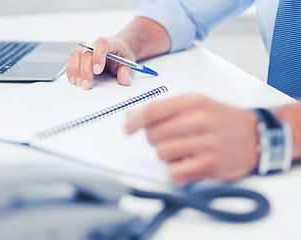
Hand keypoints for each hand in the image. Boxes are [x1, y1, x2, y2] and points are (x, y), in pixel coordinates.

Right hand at [66, 37, 135, 89]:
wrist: (118, 48)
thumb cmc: (121, 54)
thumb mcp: (128, 61)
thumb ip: (126, 71)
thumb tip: (125, 80)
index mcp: (109, 42)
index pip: (101, 44)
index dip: (98, 56)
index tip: (98, 71)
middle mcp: (95, 44)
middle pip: (86, 53)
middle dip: (85, 71)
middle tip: (86, 85)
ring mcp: (86, 48)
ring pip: (76, 54)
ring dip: (75, 70)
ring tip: (79, 84)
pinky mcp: (80, 54)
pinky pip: (71, 59)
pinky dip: (70, 70)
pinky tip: (73, 80)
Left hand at [125, 94, 259, 184]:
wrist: (257, 136)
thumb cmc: (223, 120)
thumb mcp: (196, 104)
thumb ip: (164, 109)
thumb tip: (131, 116)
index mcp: (193, 101)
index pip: (152, 111)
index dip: (134, 122)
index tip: (127, 129)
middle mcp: (199, 120)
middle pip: (152, 135)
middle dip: (154, 140)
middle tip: (168, 139)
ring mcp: (206, 143)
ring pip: (161, 154)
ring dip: (166, 155)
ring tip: (182, 151)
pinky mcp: (210, 165)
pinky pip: (174, 173)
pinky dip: (175, 171)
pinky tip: (186, 163)